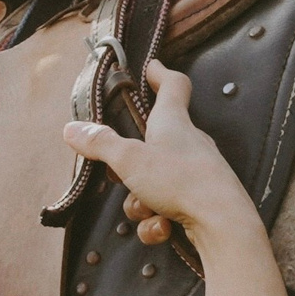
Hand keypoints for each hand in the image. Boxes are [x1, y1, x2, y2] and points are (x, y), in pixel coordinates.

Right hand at [60, 60, 254, 243]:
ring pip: (153, 185)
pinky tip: (163, 229)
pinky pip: (165, 211)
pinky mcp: (199, 203)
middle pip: (152, 144)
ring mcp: (196, 174)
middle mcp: (188, 143)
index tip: (150, 67)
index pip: (173, 86)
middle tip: (120, 174)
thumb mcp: (130, 160)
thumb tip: (72, 128)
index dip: (160, 74)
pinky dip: (158, 223)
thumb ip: (101, 144)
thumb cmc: (180, 181)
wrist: (222, 225)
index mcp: (174, 122)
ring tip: (149, 210)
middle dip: (130, 165)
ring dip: (142, 204)